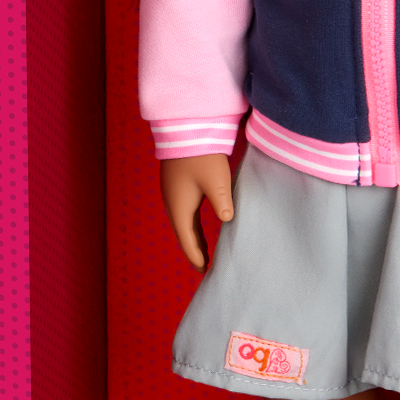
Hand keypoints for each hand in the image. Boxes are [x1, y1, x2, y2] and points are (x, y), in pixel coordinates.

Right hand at [160, 154, 234, 269]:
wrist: (184, 129)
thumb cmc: (202, 155)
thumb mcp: (216, 180)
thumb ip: (222, 202)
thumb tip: (227, 219)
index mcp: (180, 207)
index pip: (188, 239)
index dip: (196, 256)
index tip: (204, 271)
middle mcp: (172, 203)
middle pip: (183, 233)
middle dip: (194, 250)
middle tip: (204, 267)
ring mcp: (173, 193)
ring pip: (183, 223)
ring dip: (192, 238)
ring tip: (203, 252)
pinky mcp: (177, 185)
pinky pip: (183, 212)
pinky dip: (190, 225)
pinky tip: (197, 226)